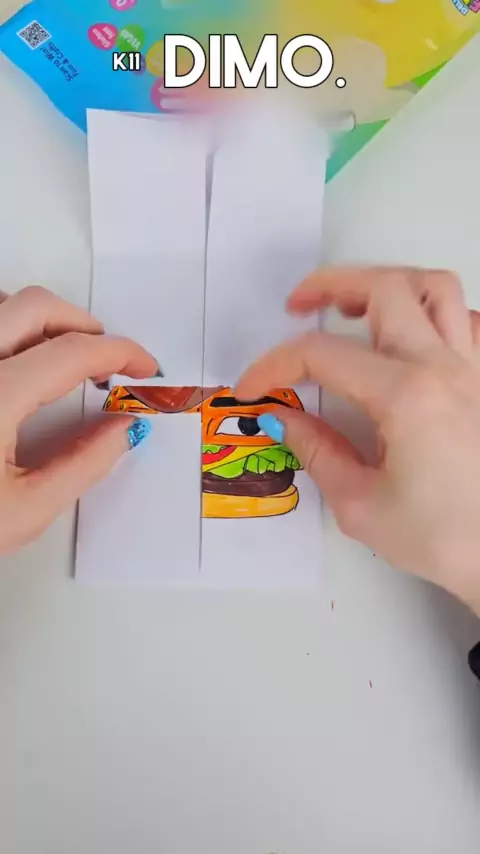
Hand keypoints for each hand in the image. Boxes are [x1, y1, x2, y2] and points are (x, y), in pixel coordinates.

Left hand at [0, 286, 156, 554]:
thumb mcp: (23, 511)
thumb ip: (84, 464)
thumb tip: (125, 429)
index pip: (74, 352)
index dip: (122, 354)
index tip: (146, 369)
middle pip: (35, 306)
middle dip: (84, 324)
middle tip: (108, 360)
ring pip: (0, 307)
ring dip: (42, 321)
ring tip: (64, 360)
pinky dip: (8, 330)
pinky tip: (15, 364)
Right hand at [236, 267, 479, 613]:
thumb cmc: (445, 540)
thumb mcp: (361, 506)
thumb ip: (316, 451)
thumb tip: (284, 419)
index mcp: (406, 396)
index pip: (322, 355)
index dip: (274, 366)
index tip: (251, 388)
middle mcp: (444, 367)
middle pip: (384, 288)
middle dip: (330, 285)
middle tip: (298, 306)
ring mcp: (474, 368)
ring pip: (434, 288)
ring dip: (386, 284)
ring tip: (353, 306)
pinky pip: (463, 320)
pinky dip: (429, 312)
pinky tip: (406, 338)